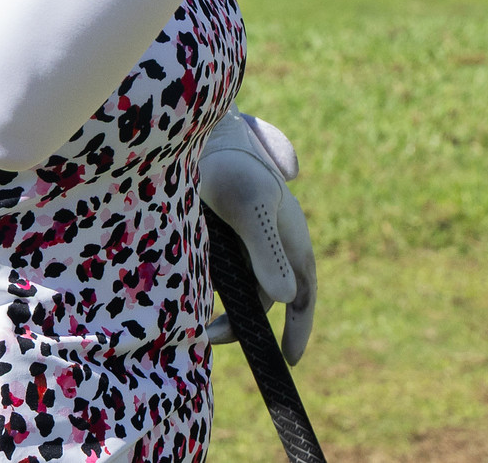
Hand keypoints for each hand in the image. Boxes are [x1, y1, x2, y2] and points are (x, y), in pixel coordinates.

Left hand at [199, 108, 315, 364]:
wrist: (196, 128)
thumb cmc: (230, 164)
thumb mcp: (250, 209)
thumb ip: (266, 253)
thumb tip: (285, 300)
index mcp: (290, 237)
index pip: (304, 292)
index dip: (300, 327)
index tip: (288, 360)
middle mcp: (272, 239)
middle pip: (265, 295)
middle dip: (245, 323)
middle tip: (212, 336)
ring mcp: (246, 235)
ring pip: (240, 284)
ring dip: (223, 305)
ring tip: (194, 320)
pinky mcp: (220, 228)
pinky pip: (219, 268)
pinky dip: (206, 285)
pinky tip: (183, 291)